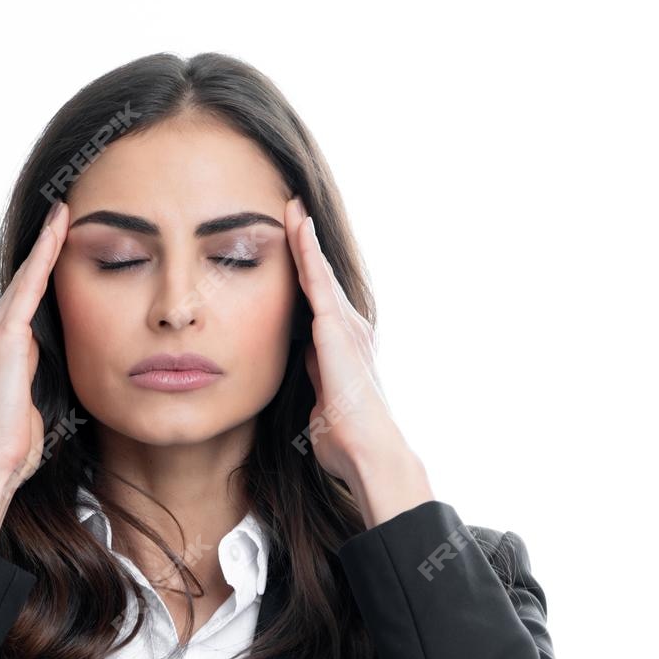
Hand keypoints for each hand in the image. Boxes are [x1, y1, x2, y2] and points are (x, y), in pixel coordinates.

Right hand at [0, 200, 70, 544]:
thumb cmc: (13, 446)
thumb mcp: (37, 403)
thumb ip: (44, 376)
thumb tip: (66, 366)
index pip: (24, 301)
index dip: (41, 271)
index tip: (59, 242)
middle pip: (22, 283)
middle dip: (43, 248)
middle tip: (62, 211)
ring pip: (25, 280)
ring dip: (45, 245)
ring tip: (63, 213)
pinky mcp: (3, 340)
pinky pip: (28, 290)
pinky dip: (43, 260)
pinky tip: (58, 234)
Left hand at [284, 197, 433, 526]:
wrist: (368, 452)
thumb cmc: (345, 442)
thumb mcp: (321, 406)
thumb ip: (314, 382)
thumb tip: (305, 369)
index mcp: (340, 348)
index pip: (315, 302)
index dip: (304, 273)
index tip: (290, 247)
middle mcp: (348, 330)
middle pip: (318, 279)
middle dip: (305, 244)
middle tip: (291, 208)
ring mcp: (344, 326)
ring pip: (318, 272)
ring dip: (305, 238)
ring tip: (291, 206)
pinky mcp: (335, 328)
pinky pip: (317, 281)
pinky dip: (307, 252)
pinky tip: (297, 226)